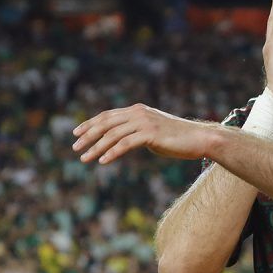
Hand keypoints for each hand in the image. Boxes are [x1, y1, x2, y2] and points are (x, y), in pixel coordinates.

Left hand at [71, 104, 212, 163]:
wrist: (198, 139)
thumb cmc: (177, 138)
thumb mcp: (152, 132)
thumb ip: (136, 132)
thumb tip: (122, 141)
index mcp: (137, 110)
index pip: (107, 115)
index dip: (90, 123)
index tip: (76, 133)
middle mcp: (138, 113)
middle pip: (106, 123)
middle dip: (88, 135)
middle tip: (74, 147)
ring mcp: (144, 123)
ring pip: (113, 134)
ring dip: (96, 147)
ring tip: (84, 158)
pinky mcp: (150, 134)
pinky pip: (126, 144)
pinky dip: (112, 152)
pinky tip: (103, 161)